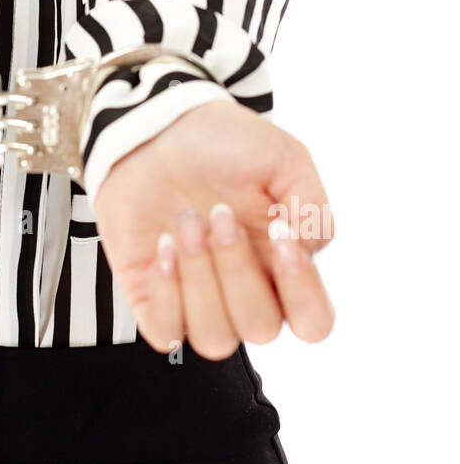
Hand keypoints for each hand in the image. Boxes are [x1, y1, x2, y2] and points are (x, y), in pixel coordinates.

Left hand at [93, 98, 335, 357]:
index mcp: (284, 265)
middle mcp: (245, 289)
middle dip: (237, 270)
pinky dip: (166, 294)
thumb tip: (303, 253)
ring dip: (201, 281)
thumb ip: (312, 209)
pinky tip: (162, 245)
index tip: (279, 232)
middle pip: (261, 329)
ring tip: (186, 223)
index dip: (303, 292)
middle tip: (219, 213)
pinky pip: (165, 331)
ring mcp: (197, 296)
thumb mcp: (284, 158)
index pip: (313, 321)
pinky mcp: (151, 293)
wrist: (156, 124)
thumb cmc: (225, 142)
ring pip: (215, 339)